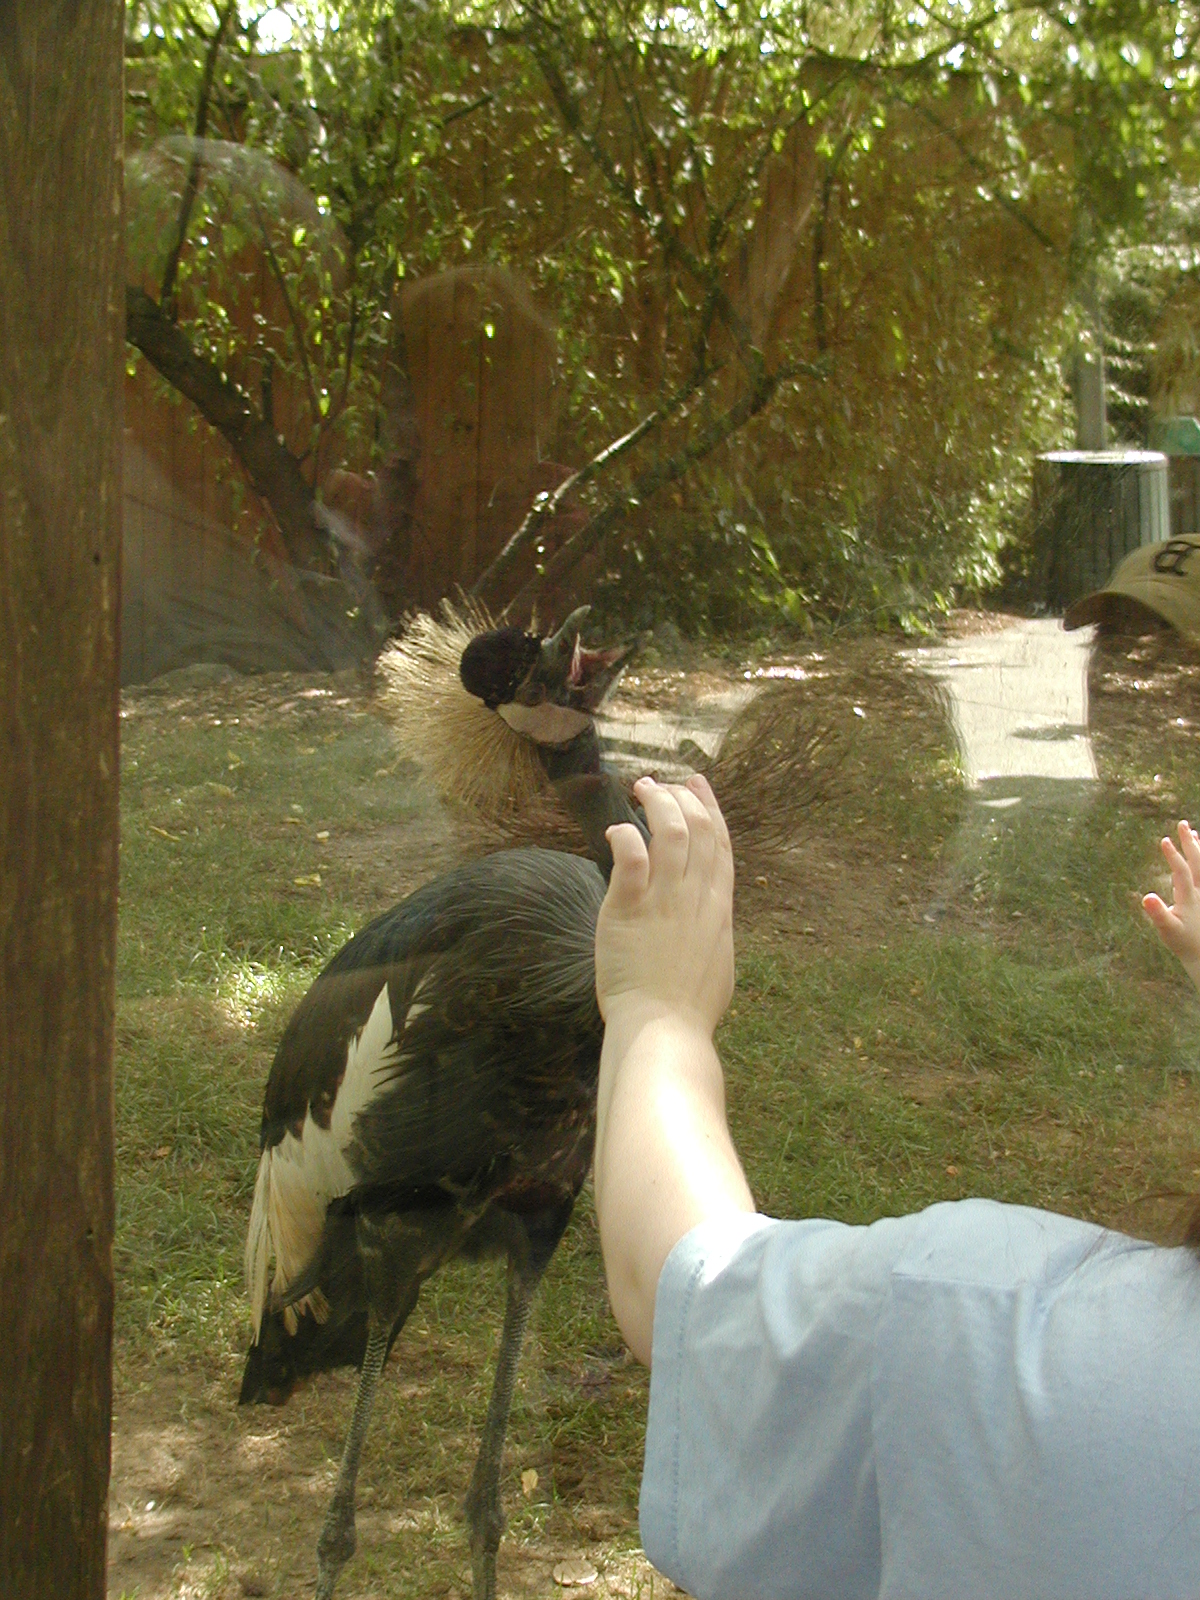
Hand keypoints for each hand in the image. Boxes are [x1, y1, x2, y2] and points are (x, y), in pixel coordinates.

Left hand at [595, 773, 734, 1034]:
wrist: (665, 1030)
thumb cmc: (688, 1010)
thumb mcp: (717, 964)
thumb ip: (712, 935)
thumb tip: (708, 925)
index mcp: (718, 909)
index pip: (720, 845)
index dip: (710, 809)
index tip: (698, 785)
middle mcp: (696, 897)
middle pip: (698, 829)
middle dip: (681, 796)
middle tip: (660, 783)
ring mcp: (665, 901)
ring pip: (670, 832)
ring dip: (656, 803)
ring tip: (640, 789)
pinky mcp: (629, 909)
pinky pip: (631, 857)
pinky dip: (624, 836)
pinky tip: (614, 831)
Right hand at [1142, 820, 1199, 991]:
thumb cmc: (1184, 943)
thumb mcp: (1168, 930)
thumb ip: (1158, 914)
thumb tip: (1147, 897)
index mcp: (1190, 897)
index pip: (1182, 871)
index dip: (1173, 856)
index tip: (1165, 840)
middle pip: (1197, 862)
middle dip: (1190, 843)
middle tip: (1182, 824)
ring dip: (1199, 849)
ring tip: (1195, 834)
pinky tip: (1198, 858)